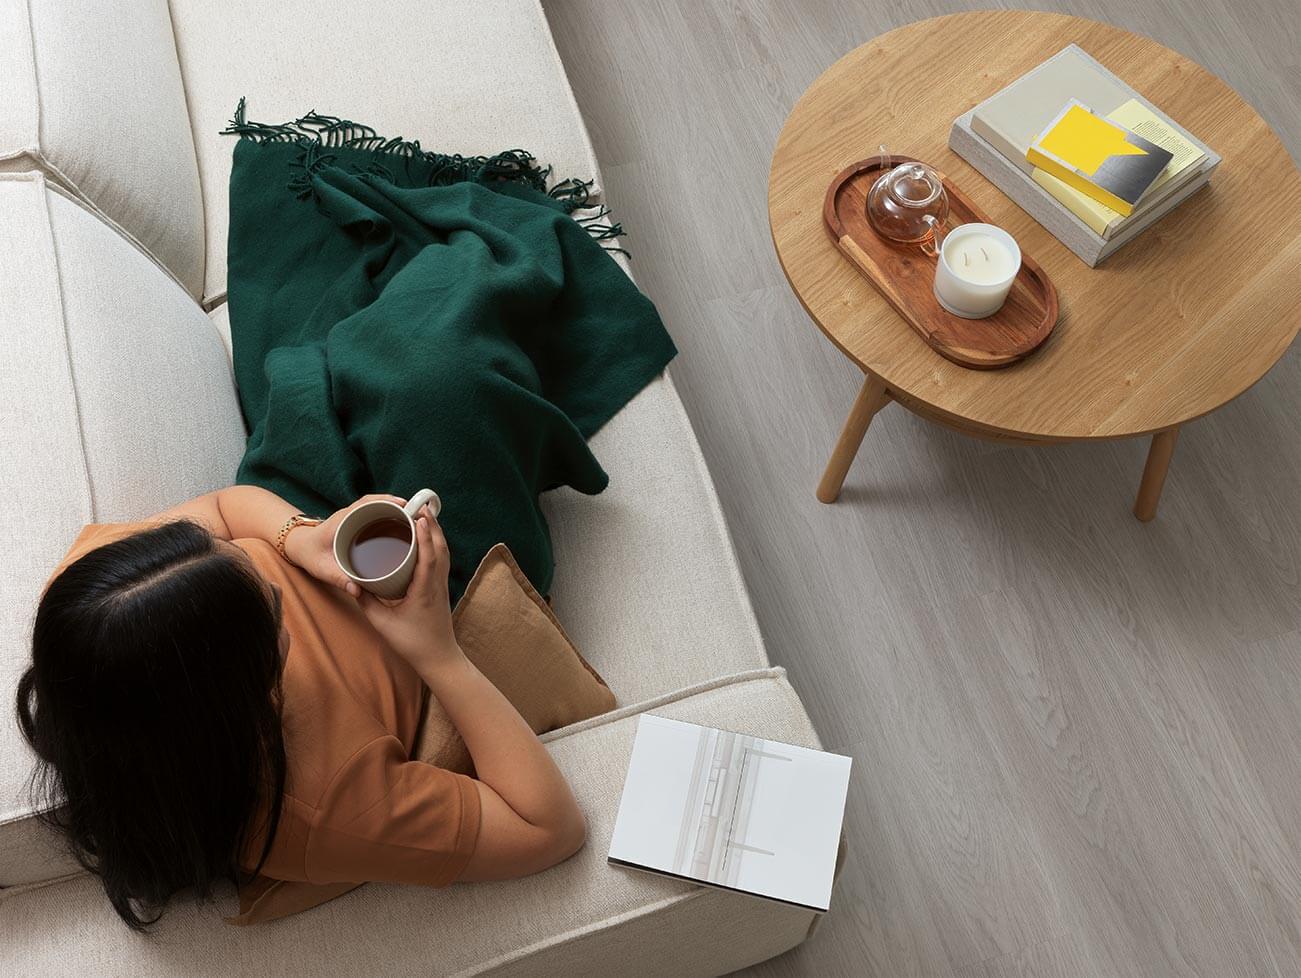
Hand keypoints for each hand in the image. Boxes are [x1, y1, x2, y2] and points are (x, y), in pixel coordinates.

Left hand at [282, 494, 404, 592]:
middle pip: (377, 502)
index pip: (365, 503)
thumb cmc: (310, 556)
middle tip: (417, 513)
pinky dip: (390, 516)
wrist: (300, 548)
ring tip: (415, 519)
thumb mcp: (322, 570)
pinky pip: (376, 514)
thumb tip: (357, 591)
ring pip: (378, 507)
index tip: (404, 504)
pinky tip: (403, 525)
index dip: (386, 501)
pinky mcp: (358, 523)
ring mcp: (354, 517)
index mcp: (341, 520)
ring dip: (395, 510)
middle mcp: (349, 515)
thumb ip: (339, 579)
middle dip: (398, 505)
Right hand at [353, 507, 462, 672]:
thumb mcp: (382, 623)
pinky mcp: (442, 589)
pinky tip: (428, 540)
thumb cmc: (412, 643)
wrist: (439, 658)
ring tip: (425, 517)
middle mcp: (437, 584)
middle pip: (441, 548)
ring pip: (444, 553)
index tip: (420, 517)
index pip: (429, 557)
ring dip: (437, 533)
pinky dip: (437, 545)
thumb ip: (366, 602)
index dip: (425, 535)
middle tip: (421, 507)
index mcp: (424, 591)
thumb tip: (352, 582)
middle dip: (433, 526)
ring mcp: (442, 586)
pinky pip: (442, 560)